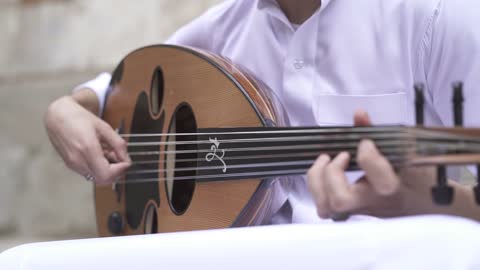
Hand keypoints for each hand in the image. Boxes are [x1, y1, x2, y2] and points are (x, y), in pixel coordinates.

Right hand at [45, 95, 130, 184]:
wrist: (57, 116)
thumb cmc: (78, 118)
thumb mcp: (104, 127)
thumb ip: (118, 144)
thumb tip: (126, 157)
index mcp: (87, 149)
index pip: (107, 174)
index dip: (120, 170)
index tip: (126, 162)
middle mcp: (78, 160)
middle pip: (103, 179)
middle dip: (115, 171)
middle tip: (120, 159)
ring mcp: (72, 164)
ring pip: (96, 177)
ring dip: (107, 170)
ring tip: (108, 153)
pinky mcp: (70, 164)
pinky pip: (88, 172)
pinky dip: (98, 167)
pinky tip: (99, 155)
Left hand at [307, 110, 436, 218]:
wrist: (426, 204)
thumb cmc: (420, 177)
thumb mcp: (407, 153)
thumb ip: (379, 134)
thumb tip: (359, 114)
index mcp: (394, 188)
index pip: (378, 180)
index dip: (368, 155)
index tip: (367, 142)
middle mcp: (374, 203)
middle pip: (340, 200)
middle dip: (332, 173)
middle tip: (341, 156)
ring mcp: (359, 209)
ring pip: (326, 207)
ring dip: (318, 181)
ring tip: (326, 161)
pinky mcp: (349, 211)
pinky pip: (324, 205)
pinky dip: (318, 185)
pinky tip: (326, 170)